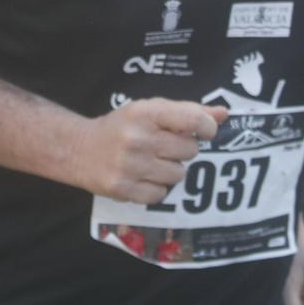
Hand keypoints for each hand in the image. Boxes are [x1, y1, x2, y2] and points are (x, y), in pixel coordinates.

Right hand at [71, 99, 226, 203]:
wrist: (79, 149)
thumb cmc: (122, 127)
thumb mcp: (150, 110)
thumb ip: (188, 111)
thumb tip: (224, 114)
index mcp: (145, 113)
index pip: (192, 119)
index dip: (207, 127)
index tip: (206, 131)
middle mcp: (137, 138)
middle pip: (190, 150)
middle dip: (184, 149)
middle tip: (166, 147)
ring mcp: (130, 165)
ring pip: (178, 174)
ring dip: (171, 170)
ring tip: (153, 162)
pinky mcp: (123, 189)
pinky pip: (161, 194)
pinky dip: (157, 188)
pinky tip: (143, 177)